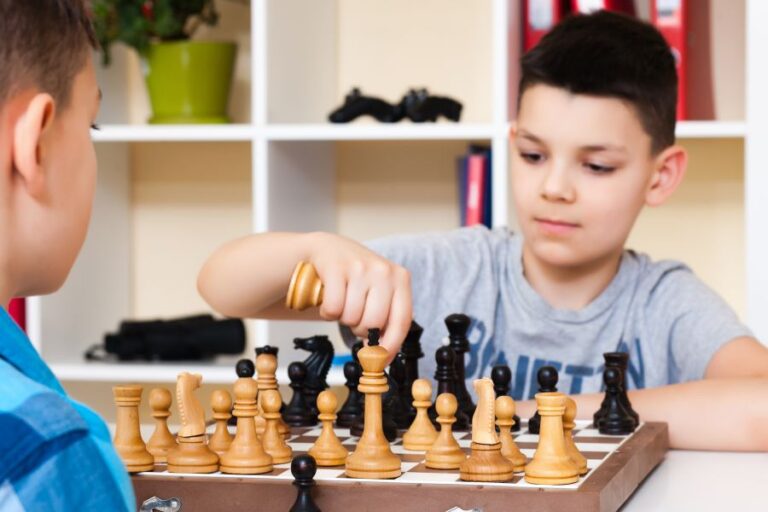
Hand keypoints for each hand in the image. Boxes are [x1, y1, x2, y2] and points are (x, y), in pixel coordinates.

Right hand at [308, 232, 412, 355]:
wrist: (327, 249)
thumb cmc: (356, 277)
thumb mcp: (380, 291)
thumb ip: (387, 317)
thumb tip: (383, 355)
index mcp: (400, 278)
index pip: (402, 321)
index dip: (391, 346)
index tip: (382, 360)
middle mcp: (383, 271)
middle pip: (374, 323)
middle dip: (361, 329)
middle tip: (355, 318)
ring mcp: (359, 268)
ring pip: (351, 318)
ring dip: (343, 318)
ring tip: (343, 303)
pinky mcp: (336, 268)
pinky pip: (333, 309)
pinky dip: (327, 312)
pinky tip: (330, 299)